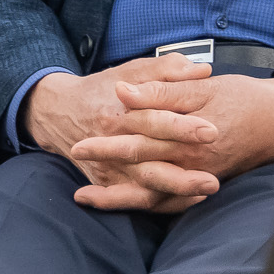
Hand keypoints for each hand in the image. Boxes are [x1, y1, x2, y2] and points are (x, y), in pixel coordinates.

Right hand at [26, 56, 222, 211]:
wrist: (59, 112)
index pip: (152, 121)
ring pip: (143, 187)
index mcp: (118, 112)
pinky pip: (136, 200)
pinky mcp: (107, 182)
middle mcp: (110, 143)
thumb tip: (203, 70)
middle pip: (148, 162)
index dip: (182, 127)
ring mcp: (107, 167)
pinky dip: (163, 203)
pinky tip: (190, 199)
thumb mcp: (131, 70)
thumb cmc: (102, 89)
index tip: (212, 130)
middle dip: (182, 172)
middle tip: (214, 177)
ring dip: (176, 192)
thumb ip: (168, 69)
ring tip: (208, 190)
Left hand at [64, 69, 273, 205]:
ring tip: (86, 197)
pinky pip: (170, 201)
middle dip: (104, 166)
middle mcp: (189, 160)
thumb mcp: (200, 88)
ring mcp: (196, 175)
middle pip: (138, 165)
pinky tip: (125, 203)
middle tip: (73, 163)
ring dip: (118, 196)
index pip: (138, 137)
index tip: (79, 137)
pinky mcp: (202, 182)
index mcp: (185, 133)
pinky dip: (146, 203)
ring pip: (151, 192)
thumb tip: (123, 93)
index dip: (107, 139)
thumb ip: (160, 91)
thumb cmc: (240, 98)